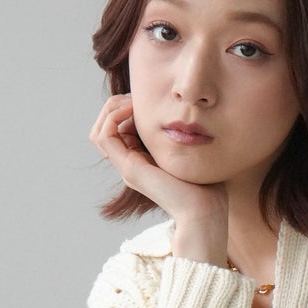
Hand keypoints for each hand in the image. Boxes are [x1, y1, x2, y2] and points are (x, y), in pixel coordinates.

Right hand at [89, 94, 228, 235]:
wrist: (205, 210)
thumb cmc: (207, 186)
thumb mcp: (191, 151)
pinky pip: (104, 136)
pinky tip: (134, 109)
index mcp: (143, 160)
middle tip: (138, 97)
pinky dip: (113, 117)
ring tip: (133, 101)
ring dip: (112, 108)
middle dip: (118, 104)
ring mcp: (127, 166)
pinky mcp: (129, 167)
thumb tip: (184, 115)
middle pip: (106, 127)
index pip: (120, 127)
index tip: (149, 99)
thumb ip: (182, 136)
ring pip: (100, 130)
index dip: (129, 108)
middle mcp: (131, 163)